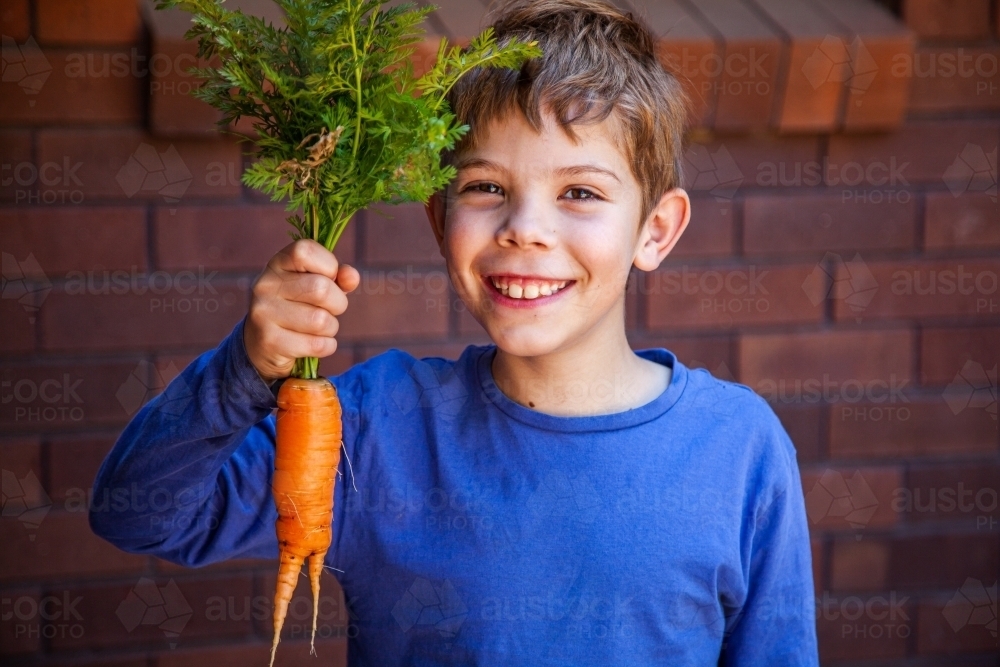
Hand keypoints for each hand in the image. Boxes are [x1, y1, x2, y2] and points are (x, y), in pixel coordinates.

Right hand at [244, 239, 360, 381]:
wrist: (263, 345)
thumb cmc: (299, 308)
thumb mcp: (316, 286)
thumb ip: (338, 278)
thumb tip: (352, 277)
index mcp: (277, 264)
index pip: (306, 251)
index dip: (329, 265)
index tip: (329, 279)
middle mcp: (265, 285)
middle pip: (321, 288)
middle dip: (338, 303)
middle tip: (330, 310)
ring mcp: (263, 313)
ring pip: (321, 320)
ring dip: (331, 328)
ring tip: (318, 328)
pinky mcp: (270, 342)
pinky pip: (318, 344)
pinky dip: (327, 346)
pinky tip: (314, 343)